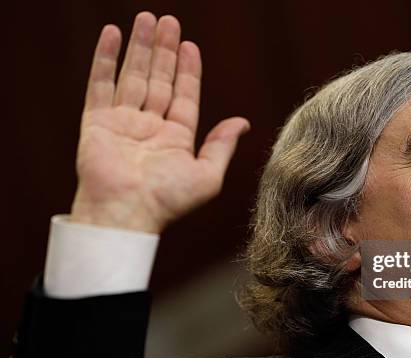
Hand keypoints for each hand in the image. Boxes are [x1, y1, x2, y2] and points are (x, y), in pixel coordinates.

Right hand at [71, 12, 249, 233]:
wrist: (126, 214)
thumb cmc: (168, 201)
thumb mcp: (208, 175)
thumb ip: (222, 145)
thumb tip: (242, 122)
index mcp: (175, 139)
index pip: (184, 96)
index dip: (187, 70)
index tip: (190, 45)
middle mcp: (149, 128)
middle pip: (159, 80)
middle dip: (164, 51)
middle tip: (168, 21)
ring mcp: (122, 123)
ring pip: (133, 76)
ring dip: (140, 47)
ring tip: (146, 18)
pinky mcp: (97, 123)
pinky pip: (100, 84)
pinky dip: (105, 58)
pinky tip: (112, 35)